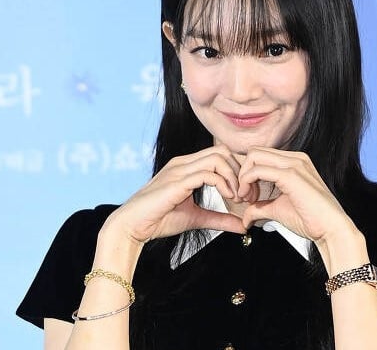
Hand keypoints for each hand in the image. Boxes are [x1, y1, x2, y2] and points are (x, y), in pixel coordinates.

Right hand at [104, 145, 246, 244]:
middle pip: (223, 150)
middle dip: (239, 171)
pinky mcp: (177, 181)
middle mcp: (183, 163)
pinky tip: (229, 198)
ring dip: (233, 177)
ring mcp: (179, 169)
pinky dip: (223, 184)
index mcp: (187, 166)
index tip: (245, 193)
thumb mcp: (197, 218)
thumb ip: (220, 219)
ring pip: (218, 157)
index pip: (221, 154)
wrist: (132, 226)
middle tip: (245, 194)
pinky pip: (208, 173)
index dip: (238, 170)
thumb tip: (243, 226)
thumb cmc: (158, 220)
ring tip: (237, 197)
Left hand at [237, 147, 359, 243]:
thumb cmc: (311, 220)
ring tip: (248, 199)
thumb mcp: (278, 209)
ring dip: (243, 178)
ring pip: (254, 156)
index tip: (249, 197)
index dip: (248, 175)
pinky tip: (250, 199)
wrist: (330, 229)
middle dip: (243, 173)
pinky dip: (247, 183)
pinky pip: (257, 170)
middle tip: (245, 197)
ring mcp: (294, 164)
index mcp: (294, 162)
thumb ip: (260, 207)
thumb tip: (245, 216)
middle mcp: (294, 158)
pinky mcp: (290, 175)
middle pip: (254, 152)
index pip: (261, 156)